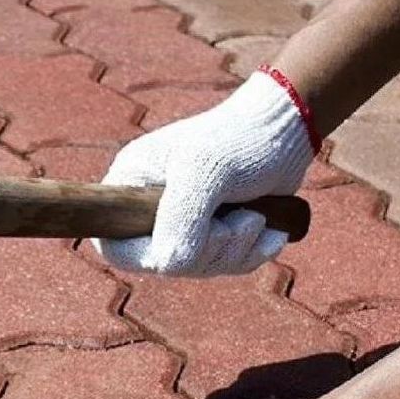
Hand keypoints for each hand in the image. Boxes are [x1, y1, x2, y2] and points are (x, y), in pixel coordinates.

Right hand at [95, 69, 317, 276]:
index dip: (145, 255)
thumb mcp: (204, 172)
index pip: (114, 245)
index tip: (185, 238)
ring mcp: (182, 224)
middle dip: (211, 248)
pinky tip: (267, 226)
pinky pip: (225, 267)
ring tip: (256, 215)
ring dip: (238, 248)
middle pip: (164, 264)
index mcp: (131, 186)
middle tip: (242, 217)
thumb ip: (180, 219)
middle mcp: (150, 209)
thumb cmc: (239, 140)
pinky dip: (253, 252)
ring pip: (199, 267)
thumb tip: (168, 264)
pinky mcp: (213, 235)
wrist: (285, 131)